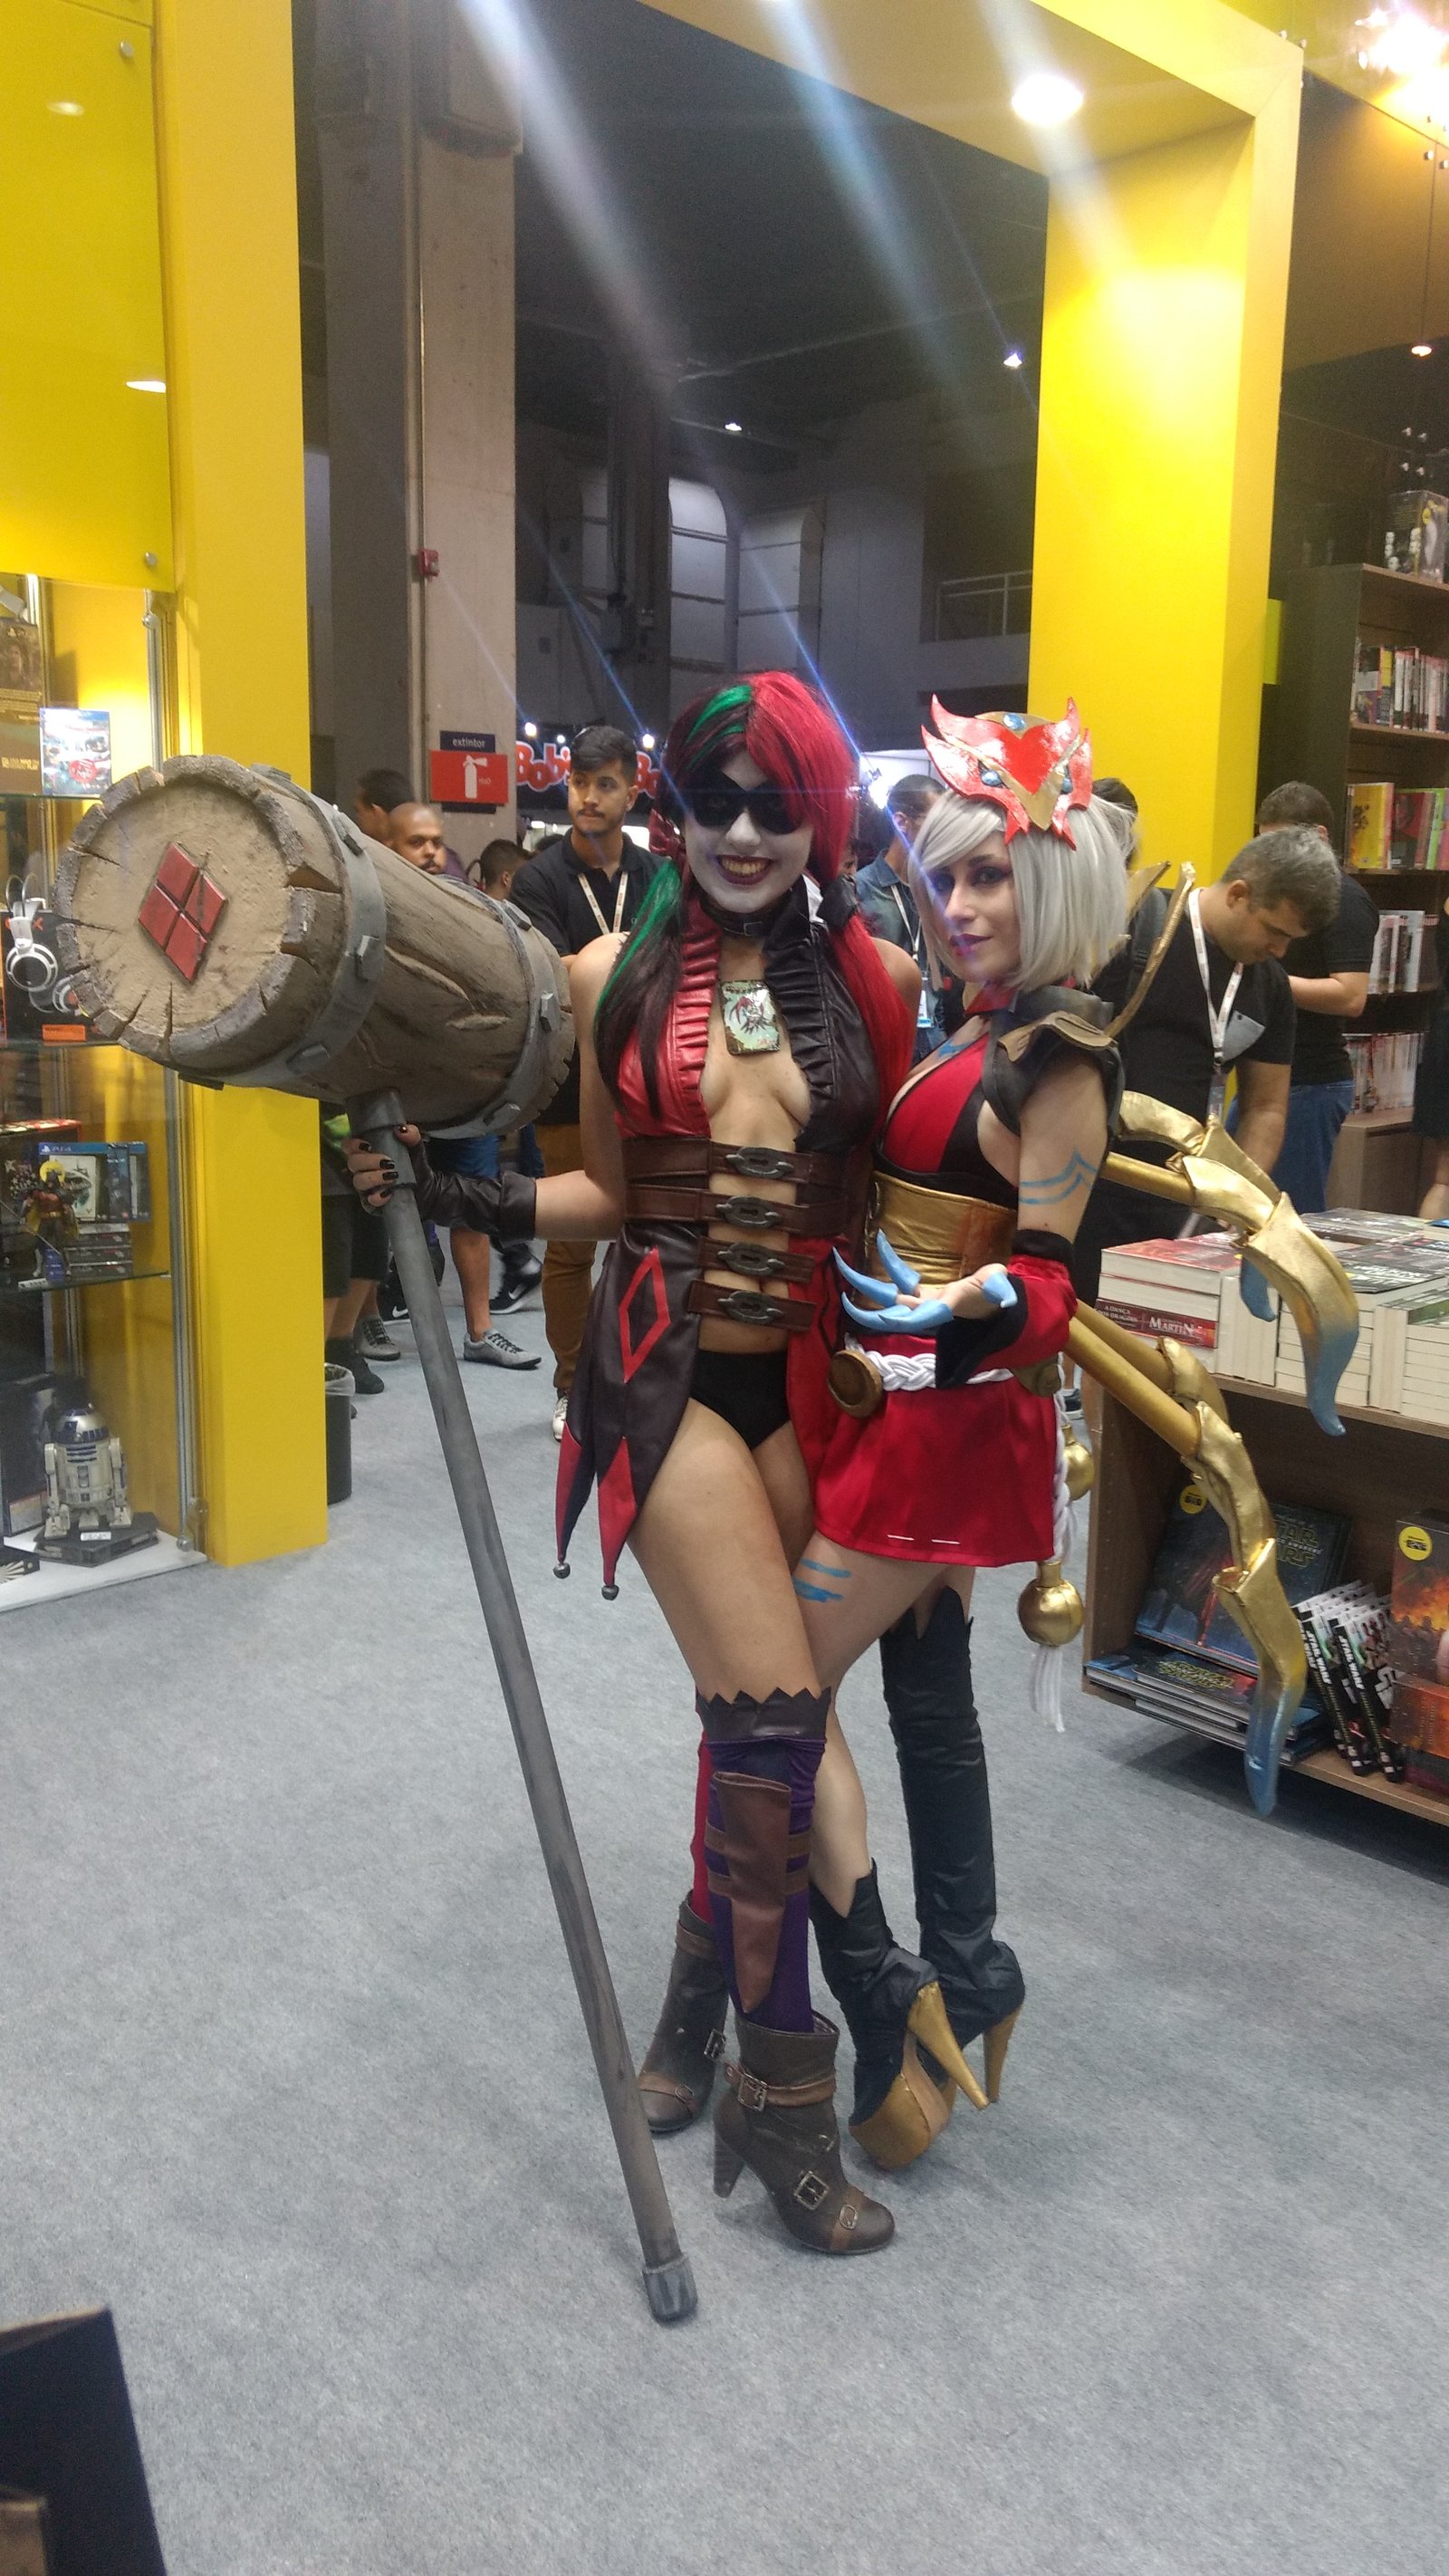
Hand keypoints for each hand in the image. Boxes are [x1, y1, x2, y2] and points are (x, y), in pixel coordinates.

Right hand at [343, 1123, 419, 1207]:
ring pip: (358, 1181)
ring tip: (392, 1177)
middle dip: (369, 1161)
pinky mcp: (371, 1203)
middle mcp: (362, 1168)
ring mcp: (365, 1186)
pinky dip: (377, 1197)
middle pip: (352, 1162)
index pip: (348, 1146)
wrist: (426, 1188)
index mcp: (367, 1152)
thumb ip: (411, 1135)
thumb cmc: (414, 1164)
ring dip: (374, 1178)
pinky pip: (367, 1201)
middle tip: (389, 1163)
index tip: (368, 1146)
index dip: (352, 1145)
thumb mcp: (415, 1147)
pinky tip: (388, 1193)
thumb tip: (400, 1130)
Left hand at [835, 1230, 1018, 1334]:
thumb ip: (1002, 1292)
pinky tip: (881, 1239)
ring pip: (887, 1294)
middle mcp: (925, 1310)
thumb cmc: (996, 1297)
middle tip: (842, 1291)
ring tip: (842, 1260)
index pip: (918, 1318)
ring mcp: (920, 1302)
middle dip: (867, 1304)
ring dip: (865, 1280)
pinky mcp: (919, 1293)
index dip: (900, 1319)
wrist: (992, 1305)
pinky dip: (890, 1260)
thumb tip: (1008, 1298)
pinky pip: (899, 1277)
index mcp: (943, 1311)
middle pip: (890, 1310)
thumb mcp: (1001, 1290)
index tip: (881, 1316)